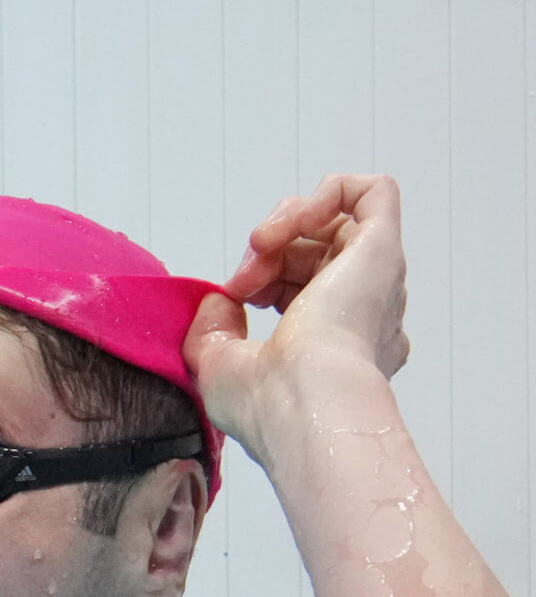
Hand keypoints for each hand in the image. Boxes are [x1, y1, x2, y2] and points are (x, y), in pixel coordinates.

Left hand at [183, 174, 409, 460]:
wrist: (304, 405)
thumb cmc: (268, 405)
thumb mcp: (217, 365)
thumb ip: (215, 328)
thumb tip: (221, 299)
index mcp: (336, 344)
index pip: (302, 286)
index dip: (261, 277)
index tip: (236, 297)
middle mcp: (363, 313)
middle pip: (315, 251)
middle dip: (268, 253)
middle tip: (244, 279)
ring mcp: (376, 281)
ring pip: (336, 222)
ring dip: (286, 223)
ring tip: (262, 247)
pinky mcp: (383, 250)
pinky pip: (373, 192)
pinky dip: (328, 191)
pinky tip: (297, 219)